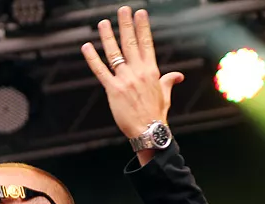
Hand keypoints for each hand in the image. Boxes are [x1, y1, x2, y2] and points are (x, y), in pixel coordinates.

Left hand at [81, 6, 183, 140]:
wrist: (148, 130)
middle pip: (130, 43)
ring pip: (115, 53)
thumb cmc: (156, 114)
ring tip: (103, 23)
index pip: (146, 43)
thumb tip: (178, 75)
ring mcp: (125, 79)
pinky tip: (86, 47)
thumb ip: (169, 81)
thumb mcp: (165, 94)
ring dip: (108, 37)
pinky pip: (101, 71)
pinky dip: (92, 58)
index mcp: (151, 71)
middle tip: (122, 10)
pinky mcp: (113, 89)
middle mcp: (138, 72)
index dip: (142, 27)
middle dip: (126, 25)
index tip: (140, 14)